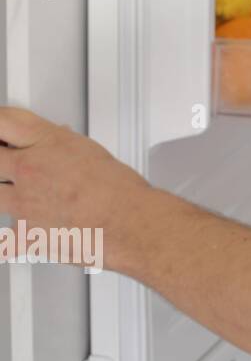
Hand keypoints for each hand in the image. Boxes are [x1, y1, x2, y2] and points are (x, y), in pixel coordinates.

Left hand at [0, 107, 150, 267]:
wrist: (128, 222)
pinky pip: (6, 239)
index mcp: (47, 143)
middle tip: (7, 160)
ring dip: (5, 194)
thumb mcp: (91, 152)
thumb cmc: (119, 190)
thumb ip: (64, 149)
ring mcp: (22, 203)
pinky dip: (12, 239)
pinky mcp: (25, 233)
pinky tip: (18, 234)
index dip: (0, 125)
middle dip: (0, 158)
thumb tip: (57, 146)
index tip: (3, 130)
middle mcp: (28, 170)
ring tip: (24, 194)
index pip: (4, 121)